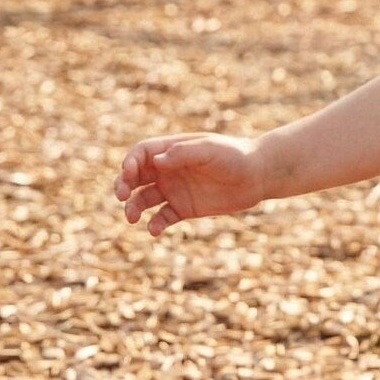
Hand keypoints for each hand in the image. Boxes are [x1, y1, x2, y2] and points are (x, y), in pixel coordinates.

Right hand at [115, 135, 267, 236]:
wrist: (259, 175)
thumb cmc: (235, 156)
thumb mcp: (210, 150)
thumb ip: (184, 153)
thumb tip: (156, 161)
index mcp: (172, 150)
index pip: (140, 154)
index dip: (129, 163)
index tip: (128, 174)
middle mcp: (169, 170)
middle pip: (135, 177)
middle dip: (122, 185)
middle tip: (120, 196)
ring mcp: (175, 189)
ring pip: (143, 199)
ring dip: (133, 207)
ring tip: (132, 217)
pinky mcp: (185, 208)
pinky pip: (162, 218)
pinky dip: (154, 224)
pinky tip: (154, 229)